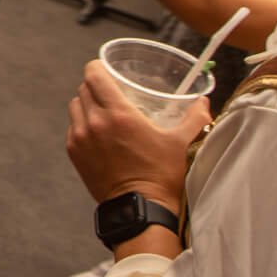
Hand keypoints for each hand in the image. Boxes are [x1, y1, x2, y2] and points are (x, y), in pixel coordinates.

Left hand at [64, 59, 204, 213]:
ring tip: (104, 111)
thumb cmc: (162, 175)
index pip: (94, 75)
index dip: (98, 68)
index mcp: (118, 114)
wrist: (140, 209)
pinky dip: (82, 124)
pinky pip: (73, 127)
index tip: (107, 70)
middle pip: (84, 89)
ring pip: (76, 106)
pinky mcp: (74, 153)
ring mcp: (80, 138)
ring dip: (87, 104)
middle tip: (112, 91)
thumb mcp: (182, 142)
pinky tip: (99, 132)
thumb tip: (204, 101)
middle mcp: (94, 122)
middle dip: (96, 85)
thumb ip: (195, 117)